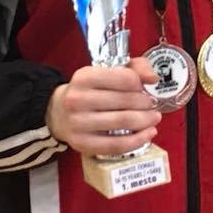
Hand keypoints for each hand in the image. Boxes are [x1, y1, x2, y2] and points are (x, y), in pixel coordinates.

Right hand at [46, 58, 160, 156]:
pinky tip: (148, 134)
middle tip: (153, 105)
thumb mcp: (106, 71)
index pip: (124, 78)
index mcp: (85, 77)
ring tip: (154, 118)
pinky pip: (116, 145)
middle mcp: (78, 99)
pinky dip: (137, 140)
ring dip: (145, 121)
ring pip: (123, 122)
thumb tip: (153, 78)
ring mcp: (78, 123)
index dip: (141, 83)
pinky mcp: (82, 143)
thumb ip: (134, 68)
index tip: (145, 88)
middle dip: (146, 104)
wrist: (58, 112)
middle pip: (126, 101)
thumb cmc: (90, 90)